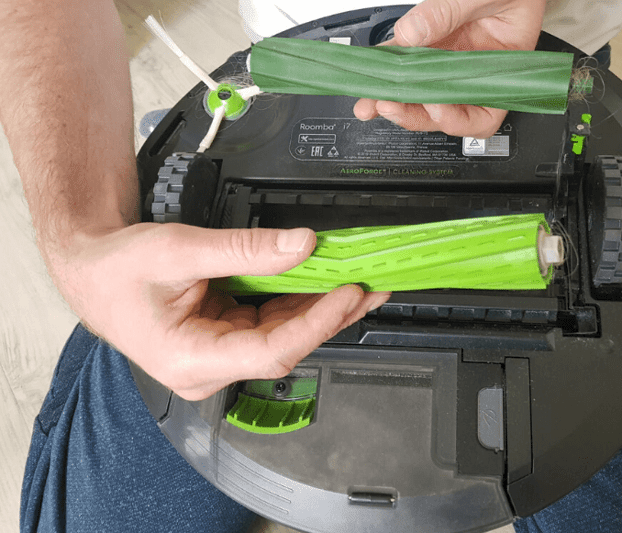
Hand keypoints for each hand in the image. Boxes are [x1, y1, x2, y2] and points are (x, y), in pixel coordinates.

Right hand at [51, 224, 389, 400]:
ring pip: (283, 334)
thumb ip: (244, 250)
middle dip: (329, 315)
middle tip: (368, 285)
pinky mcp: (226, 338)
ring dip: (319, 308)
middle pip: (285, 346)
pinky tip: (323, 284)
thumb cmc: (116, 269)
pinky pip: (271, 322)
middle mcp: (209, 367)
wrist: (91, 269)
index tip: (347, 295)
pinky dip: (297, 301)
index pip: (270, 351)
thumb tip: (301, 245)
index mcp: (190, 359)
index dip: (316, 324)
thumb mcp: (179, 250)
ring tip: (356, 282)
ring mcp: (219, 354)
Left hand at [353, 0, 545, 138]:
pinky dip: (387, 65)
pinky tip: (372, 70)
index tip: (435, 108)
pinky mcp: (430, 39)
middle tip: (389, 106)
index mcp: (503, 69)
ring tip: (369, 101)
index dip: (456, 120)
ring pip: (419, 90)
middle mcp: (474, 70)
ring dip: (393, 98)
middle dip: (413, 113)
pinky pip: (405, 59)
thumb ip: (451, 10)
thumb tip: (411, 33)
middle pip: (443, 110)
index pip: (481, 117)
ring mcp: (450, 57)